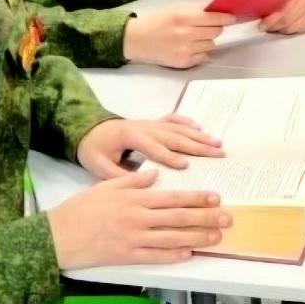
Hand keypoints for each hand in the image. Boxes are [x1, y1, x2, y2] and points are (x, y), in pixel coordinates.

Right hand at [49, 168, 229, 270]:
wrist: (57, 236)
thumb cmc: (80, 210)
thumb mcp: (105, 187)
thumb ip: (132, 180)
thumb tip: (155, 174)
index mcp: (134, 199)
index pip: (172, 198)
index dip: (196, 198)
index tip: (214, 197)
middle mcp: (137, 218)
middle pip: (178, 218)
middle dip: (205, 217)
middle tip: (227, 218)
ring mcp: (133, 239)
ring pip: (172, 238)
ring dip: (197, 237)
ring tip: (216, 236)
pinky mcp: (126, 256)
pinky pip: (155, 256)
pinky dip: (173, 256)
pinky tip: (189, 254)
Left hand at [77, 115, 221, 177]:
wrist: (87, 130)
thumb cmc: (94, 150)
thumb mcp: (99, 166)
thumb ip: (119, 175)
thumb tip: (142, 184)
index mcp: (131, 136)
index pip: (153, 147)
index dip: (169, 156)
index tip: (186, 165)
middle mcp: (145, 126)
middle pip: (174, 136)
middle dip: (196, 145)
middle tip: (217, 153)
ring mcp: (150, 123)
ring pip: (178, 128)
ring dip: (199, 136)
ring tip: (217, 143)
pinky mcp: (153, 122)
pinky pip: (172, 119)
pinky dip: (186, 122)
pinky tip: (199, 128)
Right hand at [123, 6, 231, 68]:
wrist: (136, 40)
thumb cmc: (156, 21)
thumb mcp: (175, 8)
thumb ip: (196, 9)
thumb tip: (217, 8)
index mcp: (184, 17)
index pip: (215, 19)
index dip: (226, 18)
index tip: (231, 18)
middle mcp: (186, 34)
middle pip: (216, 32)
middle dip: (215, 28)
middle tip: (206, 27)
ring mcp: (186, 50)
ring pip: (211, 45)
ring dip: (207, 41)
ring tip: (193, 37)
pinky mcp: (184, 62)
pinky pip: (203, 57)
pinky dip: (200, 52)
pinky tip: (189, 47)